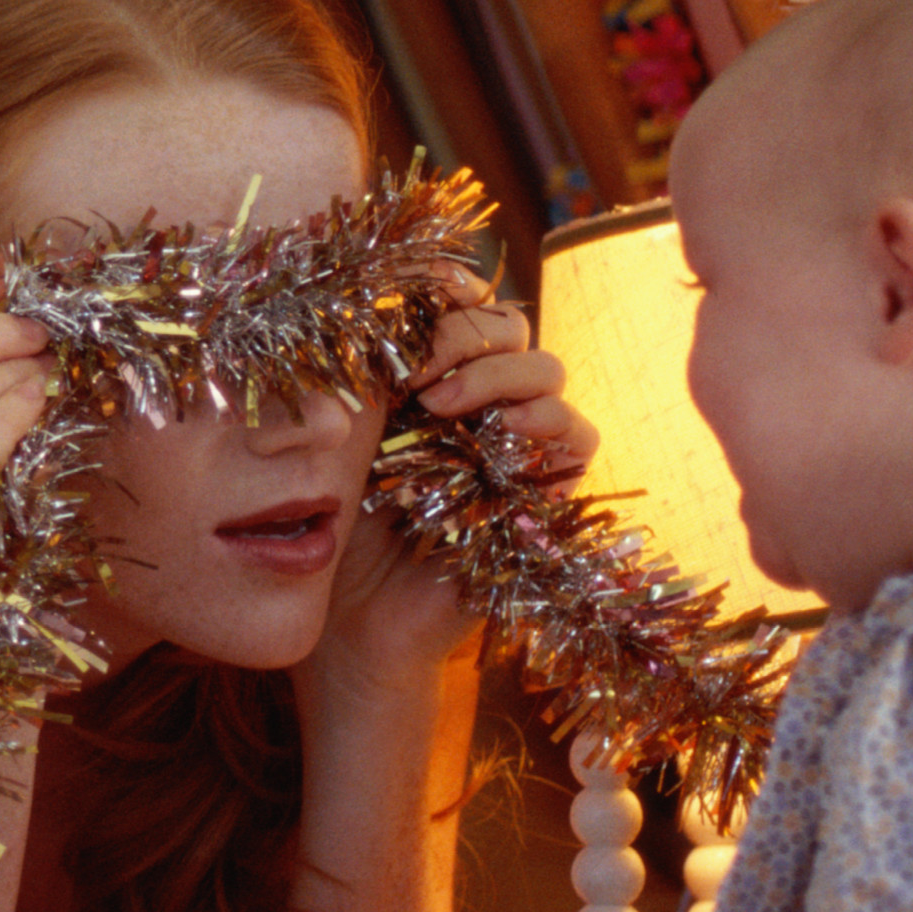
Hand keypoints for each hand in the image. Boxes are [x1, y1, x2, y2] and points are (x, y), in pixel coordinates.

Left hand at [315, 296, 580, 699]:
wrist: (354, 621)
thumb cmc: (334, 528)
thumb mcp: (340, 442)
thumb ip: (363, 382)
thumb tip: (366, 315)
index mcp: (429, 376)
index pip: (464, 306)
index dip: (451, 290)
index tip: (413, 297)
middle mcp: (480, 402)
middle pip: (510, 330)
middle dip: (467, 335)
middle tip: (418, 372)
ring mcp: (515, 444)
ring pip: (548, 373)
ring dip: (501, 376)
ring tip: (443, 404)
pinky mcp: (543, 492)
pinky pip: (577, 443)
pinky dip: (550, 425)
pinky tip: (507, 430)